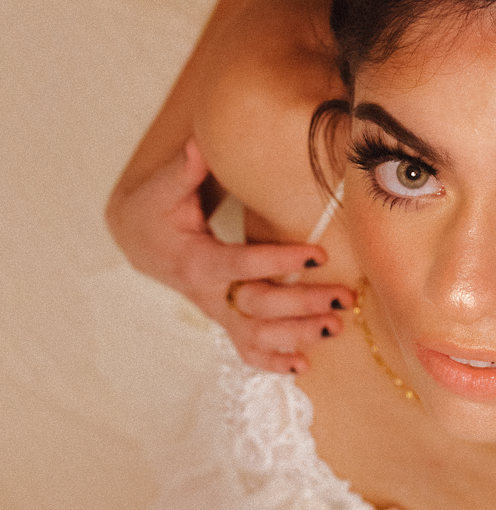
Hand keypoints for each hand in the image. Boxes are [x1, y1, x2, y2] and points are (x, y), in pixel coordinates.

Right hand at [106, 139, 353, 373]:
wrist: (139, 240)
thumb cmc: (157, 209)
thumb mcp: (165, 188)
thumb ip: (185, 170)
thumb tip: (200, 143)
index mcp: (195, 262)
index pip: (241, 266)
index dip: (279, 262)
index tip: (319, 255)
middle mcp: (208, 294)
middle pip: (257, 307)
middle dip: (301, 306)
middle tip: (343, 297)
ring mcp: (218, 311)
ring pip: (257, 335)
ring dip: (297, 336)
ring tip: (336, 327)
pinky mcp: (225, 318)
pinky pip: (246, 349)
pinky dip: (272, 362)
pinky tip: (303, 366)